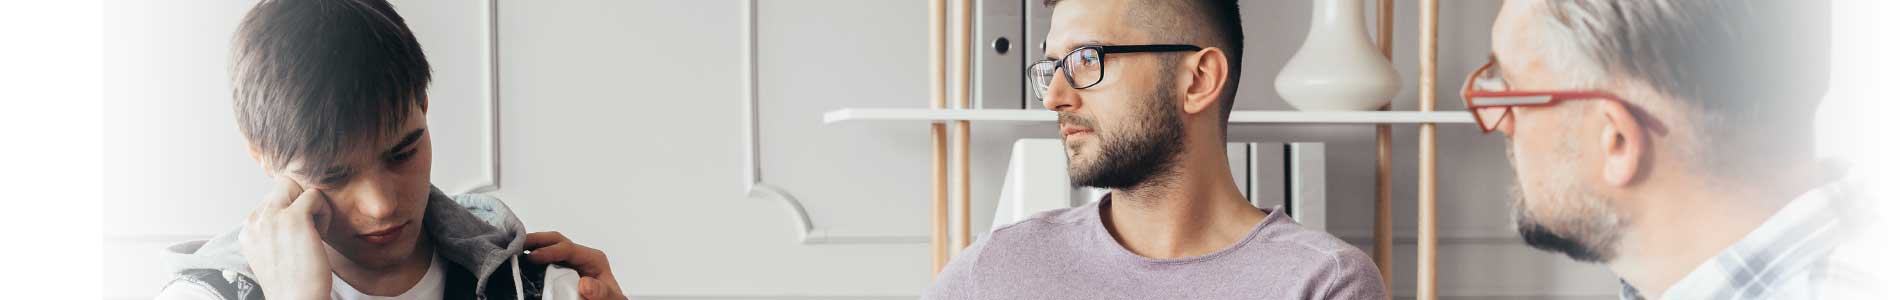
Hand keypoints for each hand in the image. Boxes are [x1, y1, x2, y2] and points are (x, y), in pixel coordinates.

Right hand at [238, 177, 334, 299]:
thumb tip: (293, 207)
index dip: (291, 209)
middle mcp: (255, 221)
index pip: (271, 198)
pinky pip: (315, 195)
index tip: (299, 233)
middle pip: (281, 185)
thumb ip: (274, 229)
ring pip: (296, 185)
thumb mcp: (273, 251)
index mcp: (248, 229)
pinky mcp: (293, 218)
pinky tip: (322, 235)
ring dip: (312, 205)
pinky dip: (325, 212)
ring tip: (315, 232)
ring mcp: (272, 217)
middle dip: (300, 200)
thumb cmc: (293, 281)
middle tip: (311, 227)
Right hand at [525, 231, 625, 299]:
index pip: (568, 249)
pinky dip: (530, 258)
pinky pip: (544, 260)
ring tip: (512, 251)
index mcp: (592, 259)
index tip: (532, 258)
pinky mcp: (560, 271)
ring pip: (547, 246)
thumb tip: (585, 284)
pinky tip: (518, 261)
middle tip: (515, 245)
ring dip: (530, 246)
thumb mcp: (612, 299)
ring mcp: (568, 263)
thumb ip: (602, 292)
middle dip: (535, 240)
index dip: (548, 251)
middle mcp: (580, 257)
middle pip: (555, 240)